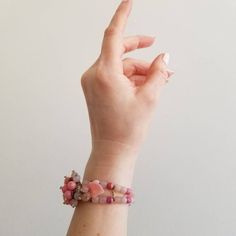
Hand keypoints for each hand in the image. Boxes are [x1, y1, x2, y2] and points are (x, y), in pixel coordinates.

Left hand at [81, 0, 173, 159]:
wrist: (112, 150)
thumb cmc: (126, 130)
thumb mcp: (150, 98)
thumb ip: (158, 73)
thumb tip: (163, 59)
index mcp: (104, 74)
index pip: (113, 35)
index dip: (123, 16)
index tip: (129, 2)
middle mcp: (94, 75)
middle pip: (118, 51)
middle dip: (139, 52)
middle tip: (156, 54)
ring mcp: (92, 83)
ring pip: (118, 65)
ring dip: (137, 70)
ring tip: (156, 80)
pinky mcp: (95, 90)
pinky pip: (113, 75)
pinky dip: (128, 77)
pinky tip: (142, 85)